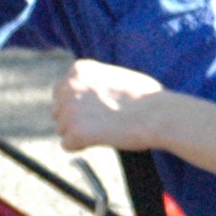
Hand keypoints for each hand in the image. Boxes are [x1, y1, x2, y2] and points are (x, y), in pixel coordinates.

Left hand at [51, 60, 169, 151]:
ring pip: (62, 129)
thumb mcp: (117, 75)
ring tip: (105, 131)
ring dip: (79, 134)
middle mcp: (70, 85)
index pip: (61, 91)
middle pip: (58, 111)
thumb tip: (90, 95)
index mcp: (79, 69)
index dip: (77, 105)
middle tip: (98, 125)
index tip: (93, 112)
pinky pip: (68, 145)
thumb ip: (96, 82)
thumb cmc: (147, 97)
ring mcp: (71, 109)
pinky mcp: (75, 131)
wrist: (157, 114)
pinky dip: (82, 147)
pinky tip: (101, 140)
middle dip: (74, 120)